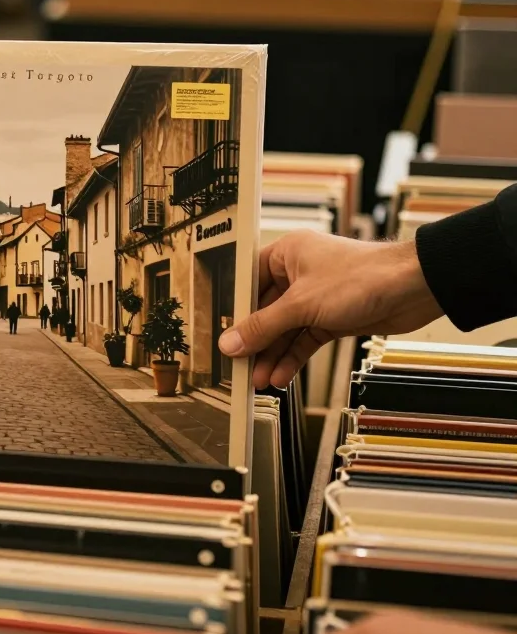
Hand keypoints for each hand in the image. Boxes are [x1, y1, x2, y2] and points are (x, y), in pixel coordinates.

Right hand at [218, 232, 442, 389]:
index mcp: (285, 254)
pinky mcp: (331, 317)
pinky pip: (303, 340)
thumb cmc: (361, 278)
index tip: (218, 335)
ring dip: (272, 355)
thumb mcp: (302, 305)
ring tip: (257, 380)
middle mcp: (297, 273)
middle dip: (253, 341)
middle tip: (237, 366)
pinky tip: (280, 376)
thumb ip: (263, 327)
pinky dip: (292, 358)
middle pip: (264, 311)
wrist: (415, 288)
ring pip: (284, 330)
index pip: (247, 283)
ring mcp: (315, 297)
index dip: (232, 310)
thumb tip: (229, 343)